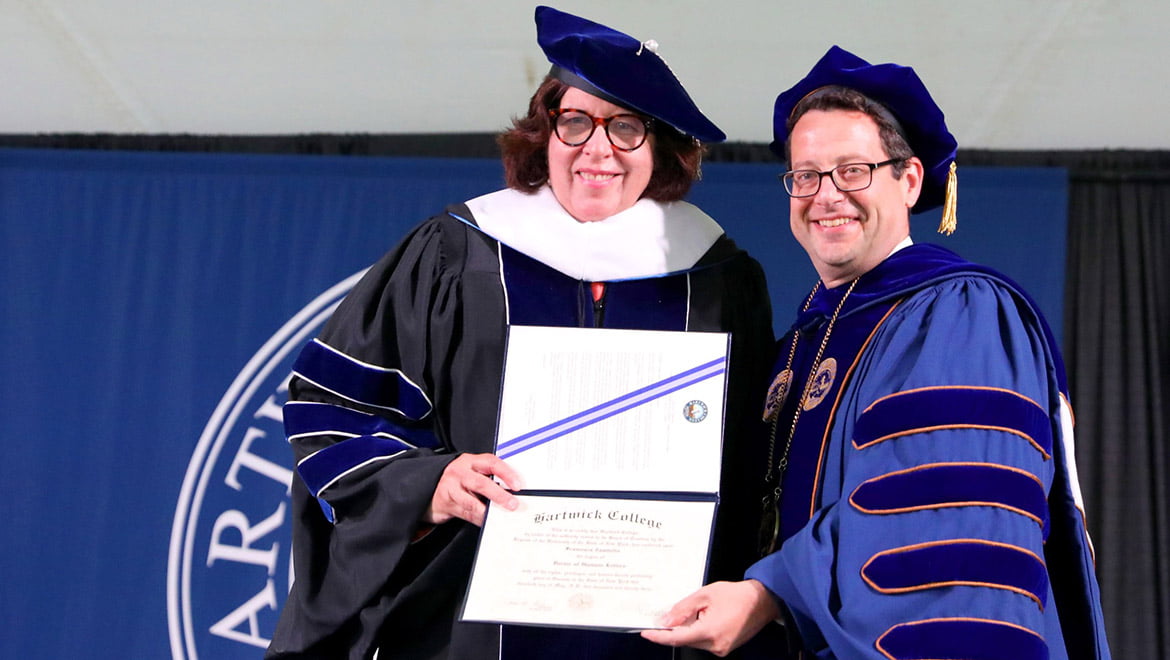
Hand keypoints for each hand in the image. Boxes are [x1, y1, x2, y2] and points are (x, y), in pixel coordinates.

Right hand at [424, 453, 522, 526]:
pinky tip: (487, 522)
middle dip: (499, 495)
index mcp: (470, 461)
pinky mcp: (447, 503)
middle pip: (481, 483)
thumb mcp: (472, 472)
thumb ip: (488, 478)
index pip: (491, 463)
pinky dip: (479, 519)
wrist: (428, 488)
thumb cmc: (457, 480)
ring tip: (500, 517)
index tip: (517, 485)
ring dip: (488, 511)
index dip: (506, 473)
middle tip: (512, 504)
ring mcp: (451, 487)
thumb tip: (512, 492)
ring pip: (472, 502)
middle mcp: (460, 472)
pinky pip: (466, 513)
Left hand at [640, 580, 779, 656]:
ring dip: (688, 629)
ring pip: (694, 641)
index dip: (659, 636)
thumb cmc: (737, 595)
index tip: (647, 633)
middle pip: (685, 640)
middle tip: (666, 615)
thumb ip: (683, 609)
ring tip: (698, 611)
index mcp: (709, 632)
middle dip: (674, 629)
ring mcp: (721, 649)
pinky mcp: (725, 648)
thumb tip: (666, 620)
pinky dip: (698, 631)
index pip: (677, 638)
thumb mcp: (705, 595)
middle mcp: (715, 645)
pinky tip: (703, 618)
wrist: (762, 601)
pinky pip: (704, 642)